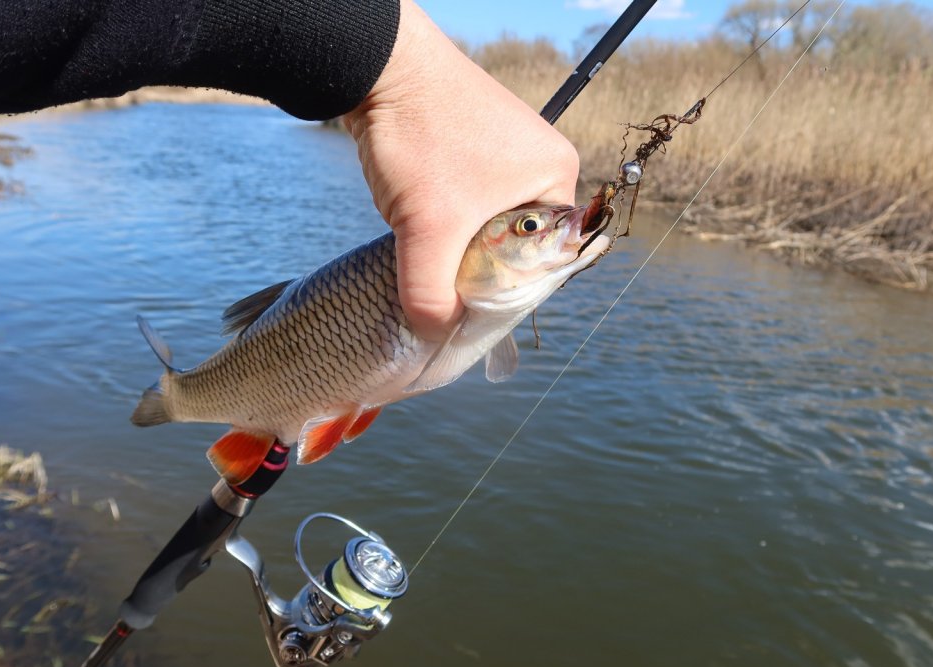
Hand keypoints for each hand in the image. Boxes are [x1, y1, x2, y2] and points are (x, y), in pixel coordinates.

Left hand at [344, 0, 578, 340]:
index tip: (469, 306)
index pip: (544, 259)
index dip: (506, 290)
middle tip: (442, 280)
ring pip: (485, 227)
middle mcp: (539, 163)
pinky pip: (465, 203)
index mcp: (557, 175)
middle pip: (514, 246)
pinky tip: (417, 220)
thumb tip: (435, 334)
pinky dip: (441, 220)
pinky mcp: (471, 146)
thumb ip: (432, 295)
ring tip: (425, 244)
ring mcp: (506, 152)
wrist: (375, 65)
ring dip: (454, 244)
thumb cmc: (420, 136)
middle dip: (476, 267)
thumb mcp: (429, 229)